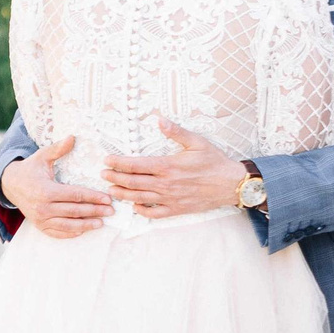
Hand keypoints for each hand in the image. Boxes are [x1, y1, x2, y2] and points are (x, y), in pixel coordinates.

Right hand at [1, 135, 110, 238]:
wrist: (11, 185)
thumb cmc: (30, 169)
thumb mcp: (42, 156)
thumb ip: (58, 149)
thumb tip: (72, 137)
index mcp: (45, 190)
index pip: (74, 195)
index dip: (92, 197)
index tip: (107, 198)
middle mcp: (43, 207)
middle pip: (74, 211)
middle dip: (94, 211)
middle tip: (111, 211)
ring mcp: (40, 219)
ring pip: (67, 225)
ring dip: (86, 225)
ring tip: (101, 223)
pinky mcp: (39, 226)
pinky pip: (57, 233)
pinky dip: (71, 233)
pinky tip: (83, 230)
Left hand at [102, 118, 248, 216]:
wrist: (231, 184)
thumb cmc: (214, 161)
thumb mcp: (197, 142)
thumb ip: (176, 132)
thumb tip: (159, 119)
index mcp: (167, 166)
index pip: (135, 165)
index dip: (118, 162)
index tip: (107, 160)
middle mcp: (165, 184)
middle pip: (133, 182)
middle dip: (115, 178)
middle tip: (102, 174)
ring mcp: (170, 199)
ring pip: (139, 198)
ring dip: (123, 194)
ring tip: (111, 190)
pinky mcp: (176, 209)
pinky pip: (154, 213)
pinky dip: (142, 211)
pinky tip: (135, 206)